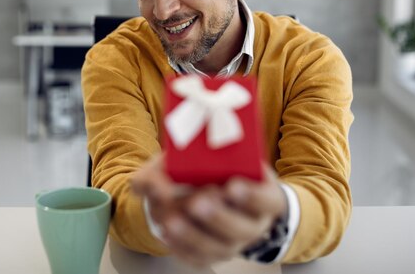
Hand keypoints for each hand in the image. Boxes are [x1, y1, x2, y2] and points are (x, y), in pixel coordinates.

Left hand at [131, 156, 287, 266]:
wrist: (212, 191)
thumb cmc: (217, 170)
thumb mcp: (207, 156)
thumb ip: (179, 161)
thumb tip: (147, 182)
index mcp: (265, 196)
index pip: (266, 199)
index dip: (251, 195)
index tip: (232, 186)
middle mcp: (253, 224)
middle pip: (241, 228)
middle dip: (217, 216)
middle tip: (196, 202)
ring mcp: (234, 243)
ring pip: (217, 247)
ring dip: (193, 234)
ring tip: (171, 220)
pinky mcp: (212, 254)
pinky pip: (198, 257)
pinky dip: (180, 246)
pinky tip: (165, 232)